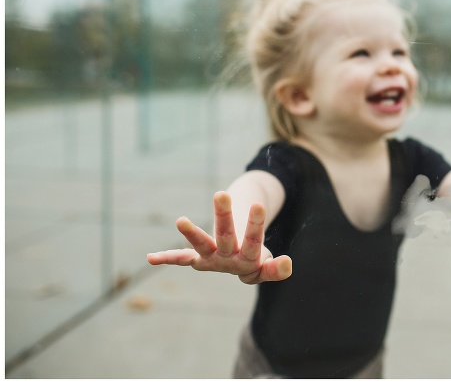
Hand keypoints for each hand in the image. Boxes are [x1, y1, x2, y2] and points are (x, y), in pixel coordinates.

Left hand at [146, 191, 291, 283]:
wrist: (242, 268)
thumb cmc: (257, 260)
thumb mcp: (268, 265)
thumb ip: (276, 270)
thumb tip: (287, 263)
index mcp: (248, 262)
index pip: (253, 242)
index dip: (255, 225)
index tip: (259, 205)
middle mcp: (227, 261)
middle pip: (226, 237)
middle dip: (223, 216)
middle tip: (221, 193)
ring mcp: (210, 260)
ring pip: (202, 244)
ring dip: (191, 233)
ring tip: (180, 220)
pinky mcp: (198, 259)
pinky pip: (181, 259)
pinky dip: (167, 259)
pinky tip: (150, 258)